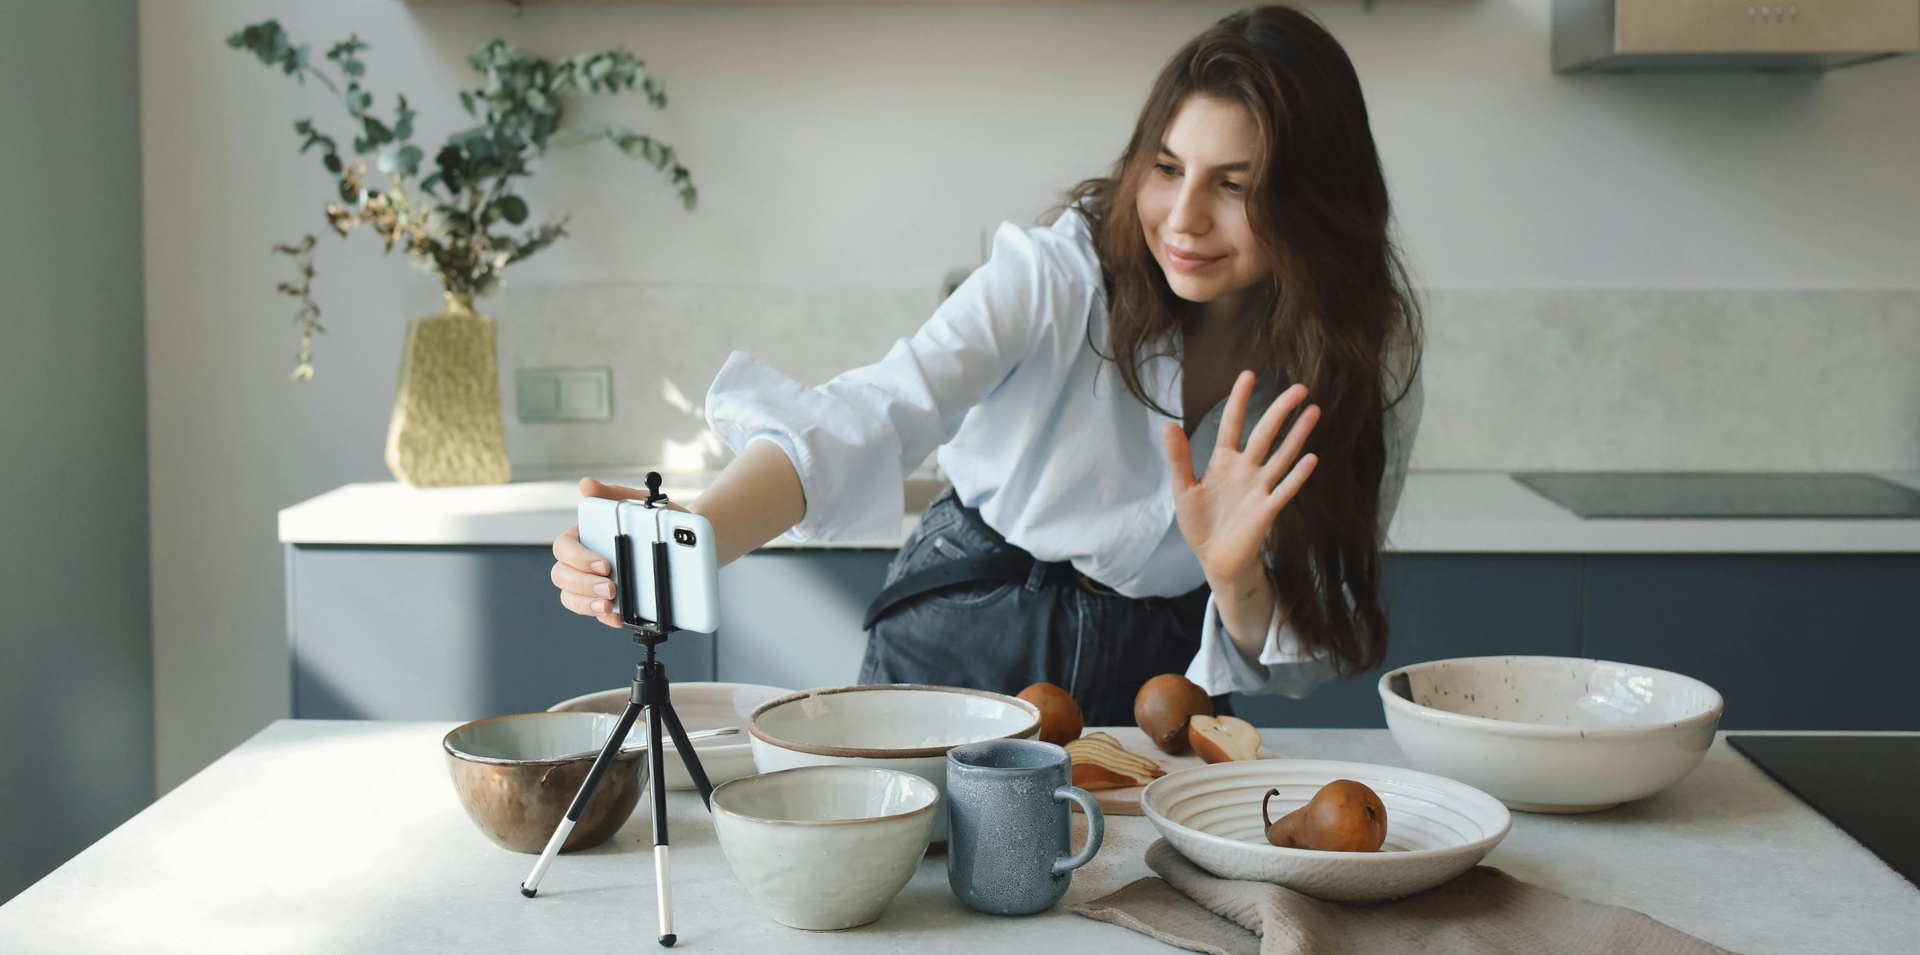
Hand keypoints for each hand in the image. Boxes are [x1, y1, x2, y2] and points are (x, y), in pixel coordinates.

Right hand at [549, 477, 685, 628]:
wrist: (685, 542)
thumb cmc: (657, 519)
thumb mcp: (639, 503)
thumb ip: (613, 494)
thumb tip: (586, 485)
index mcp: (584, 535)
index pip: (564, 547)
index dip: (578, 558)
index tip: (604, 564)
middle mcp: (582, 560)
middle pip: (562, 576)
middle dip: (583, 585)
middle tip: (610, 588)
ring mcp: (591, 582)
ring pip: (571, 598)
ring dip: (586, 604)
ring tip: (609, 605)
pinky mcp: (606, 600)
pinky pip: (595, 613)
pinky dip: (604, 617)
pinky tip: (618, 617)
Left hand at [1162, 372, 1319, 586]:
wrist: (1214, 557)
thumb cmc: (1199, 521)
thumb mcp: (1183, 489)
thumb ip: (1179, 459)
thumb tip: (1168, 425)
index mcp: (1223, 461)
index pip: (1232, 423)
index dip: (1239, 400)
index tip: (1248, 374)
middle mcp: (1246, 469)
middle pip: (1265, 434)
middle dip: (1280, 410)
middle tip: (1299, 387)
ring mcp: (1259, 488)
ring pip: (1282, 456)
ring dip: (1298, 435)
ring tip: (1313, 411)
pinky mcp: (1267, 510)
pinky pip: (1284, 490)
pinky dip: (1297, 476)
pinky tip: (1311, 458)